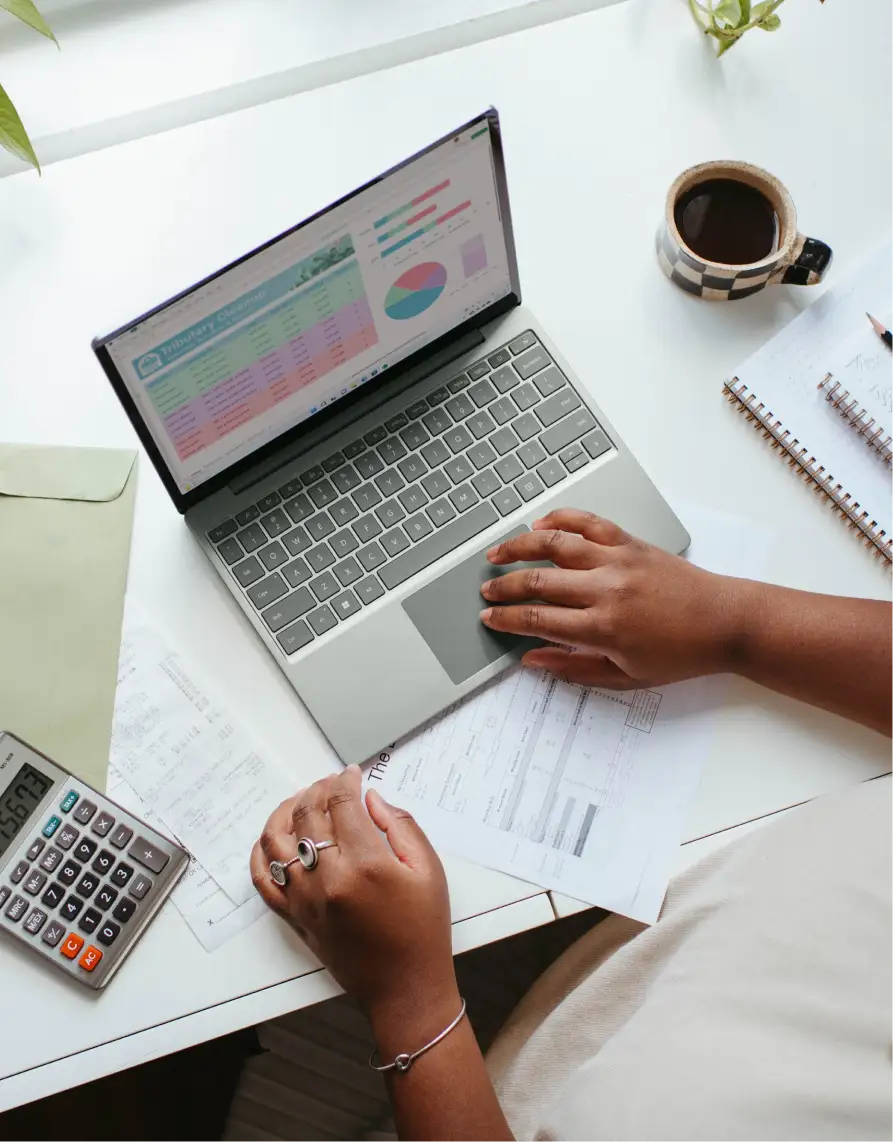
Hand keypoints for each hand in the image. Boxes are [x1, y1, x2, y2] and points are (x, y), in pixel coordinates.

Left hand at [250, 767, 456, 1020]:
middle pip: (307, 815)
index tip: (352, 774)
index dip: (345, 781)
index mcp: (366, 864)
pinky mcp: (295, 917)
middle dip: (318, 789)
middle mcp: (328, 880)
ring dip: (285, 812)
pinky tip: (274, 839)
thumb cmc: (423, 931)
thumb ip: (400, 826)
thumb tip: (371, 799)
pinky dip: (261, 854)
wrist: (405, 989)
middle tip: (331, 783)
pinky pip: (262, 880)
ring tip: (301, 802)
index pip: (342, 804)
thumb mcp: (429, 870)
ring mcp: (305, 900)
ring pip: (275, 841)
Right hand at [479, 508, 751, 687]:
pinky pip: (588, 523)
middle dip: (504, 586)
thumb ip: (574, 668)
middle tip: (486, 591)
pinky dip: (561, 519)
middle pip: (538, 581)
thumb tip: (533, 659)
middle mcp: (606, 589)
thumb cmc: (681, 654)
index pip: (537, 619)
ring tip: (497, 553)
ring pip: (554, 544)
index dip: (506, 619)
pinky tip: (540, 525)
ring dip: (519, 546)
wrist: (725, 622)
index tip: (489, 618)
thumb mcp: (626, 677)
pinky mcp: (631, 542)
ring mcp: (617, 560)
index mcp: (603, 628)